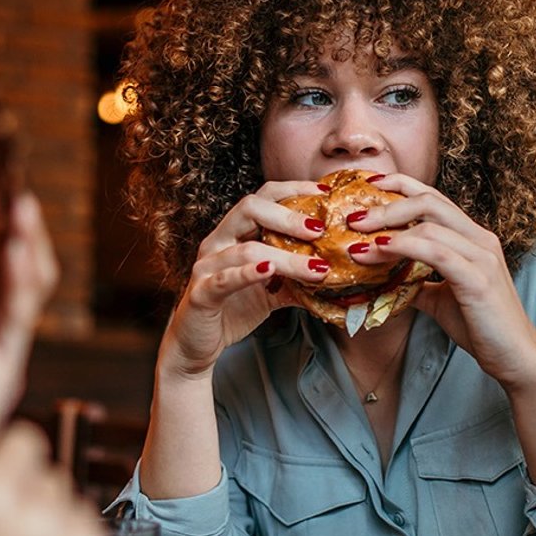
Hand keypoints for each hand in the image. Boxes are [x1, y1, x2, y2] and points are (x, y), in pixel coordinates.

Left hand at [0, 181, 58, 453]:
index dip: (2, 215)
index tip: (0, 177)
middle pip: (20, 265)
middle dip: (26, 229)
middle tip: (19, 193)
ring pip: (30, 288)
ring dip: (32, 249)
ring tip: (23, 213)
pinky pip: (21, 322)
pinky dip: (25, 285)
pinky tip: (17, 254)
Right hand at [157, 182, 332, 380]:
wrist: (197, 345)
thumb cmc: (232, 310)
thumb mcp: (273, 292)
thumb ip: (299, 280)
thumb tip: (338, 277)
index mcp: (235, 234)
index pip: (263, 197)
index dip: (293, 190)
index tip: (324, 194)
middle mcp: (218, 242)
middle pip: (251, 208)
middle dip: (289, 215)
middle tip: (320, 229)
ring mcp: (207, 266)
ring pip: (247, 249)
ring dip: (286, 258)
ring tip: (316, 268)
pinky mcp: (200, 293)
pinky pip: (224, 278)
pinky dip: (247, 273)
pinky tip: (269, 271)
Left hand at [343, 173, 535, 390]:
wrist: (515, 358)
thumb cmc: (482, 327)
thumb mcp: (442, 299)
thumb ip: (416, 283)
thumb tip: (384, 279)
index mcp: (473, 239)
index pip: (434, 199)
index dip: (400, 187)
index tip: (367, 188)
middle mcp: (480, 239)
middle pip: (429, 201)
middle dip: (387, 202)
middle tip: (353, 216)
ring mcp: (482, 257)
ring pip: (429, 222)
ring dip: (387, 226)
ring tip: (357, 239)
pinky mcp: (478, 279)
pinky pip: (436, 252)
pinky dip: (404, 247)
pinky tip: (379, 251)